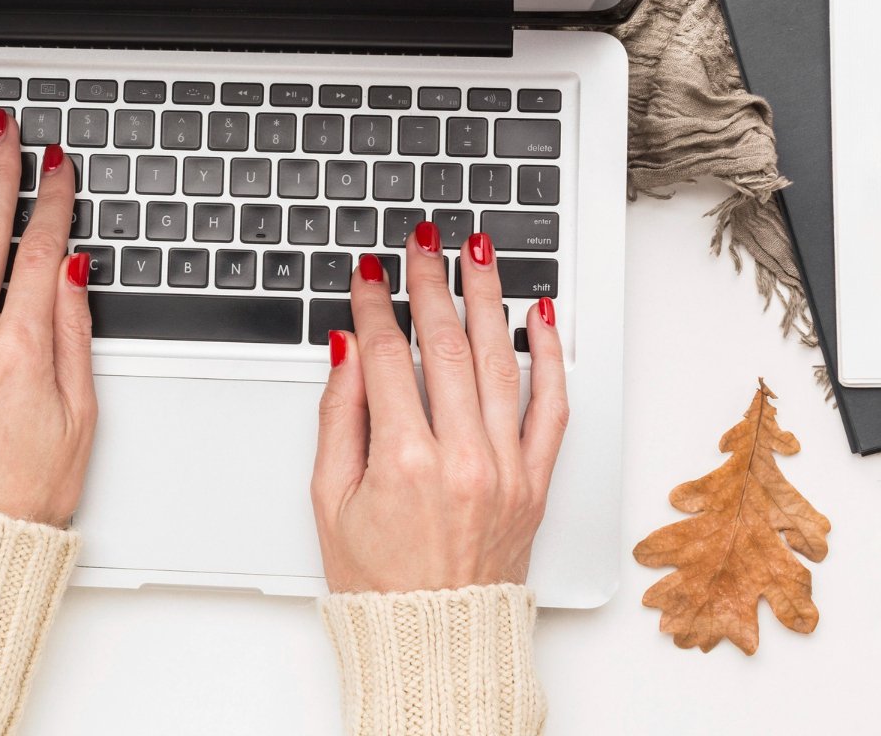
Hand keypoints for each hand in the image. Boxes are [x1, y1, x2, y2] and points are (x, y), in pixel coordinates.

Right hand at [311, 223, 567, 592]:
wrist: (436, 640)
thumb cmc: (377, 580)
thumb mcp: (330, 499)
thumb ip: (339, 416)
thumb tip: (348, 350)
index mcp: (403, 461)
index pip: (389, 355)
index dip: (374, 303)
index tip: (367, 270)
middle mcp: (462, 459)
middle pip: (448, 345)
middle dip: (432, 281)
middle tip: (425, 240)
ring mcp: (505, 468)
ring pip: (501, 361)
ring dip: (490, 298)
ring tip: (480, 252)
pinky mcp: (535, 482)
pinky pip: (550, 408)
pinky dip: (549, 358)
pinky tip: (540, 317)